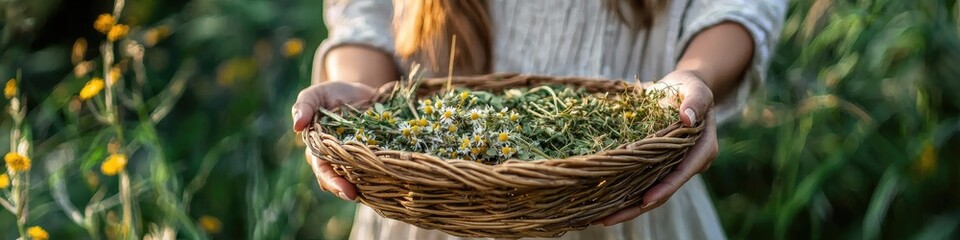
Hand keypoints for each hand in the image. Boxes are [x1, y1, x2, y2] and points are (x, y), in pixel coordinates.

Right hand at [293, 81, 379, 200]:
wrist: (360, 91)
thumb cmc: (332, 94)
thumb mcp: (316, 94)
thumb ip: (304, 105)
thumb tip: (297, 126)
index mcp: (319, 150)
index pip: (323, 170)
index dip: (333, 182)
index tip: (347, 191)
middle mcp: (337, 159)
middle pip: (340, 181)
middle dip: (347, 190)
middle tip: (358, 196)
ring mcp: (357, 160)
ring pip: (359, 180)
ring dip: (367, 188)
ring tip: (379, 193)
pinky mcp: (374, 156)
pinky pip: (377, 170)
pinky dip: (383, 176)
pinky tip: (394, 181)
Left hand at [595, 70, 718, 225]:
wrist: (681, 89)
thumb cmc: (690, 87)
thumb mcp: (696, 88)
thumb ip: (695, 101)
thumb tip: (687, 118)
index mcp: (703, 149)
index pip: (684, 173)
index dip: (666, 187)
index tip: (646, 199)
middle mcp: (688, 164)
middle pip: (663, 191)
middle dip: (636, 207)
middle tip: (607, 219)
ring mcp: (671, 167)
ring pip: (649, 192)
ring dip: (625, 207)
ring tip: (597, 218)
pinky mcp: (656, 165)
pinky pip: (640, 182)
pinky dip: (622, 192)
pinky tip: (600, 202)